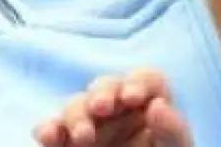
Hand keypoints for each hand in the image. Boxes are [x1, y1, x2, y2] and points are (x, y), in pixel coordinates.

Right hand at [34, 69, 192, 146]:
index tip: (133, 97)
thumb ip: (173, 130)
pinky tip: (48, 136)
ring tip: (83, 136)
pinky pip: (52, 131)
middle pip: (106, 88)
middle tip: (102, 107)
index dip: (137, 82)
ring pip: (76, 106)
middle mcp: (119, 111)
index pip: (145, 80)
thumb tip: (157, 106)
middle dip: (102, 93)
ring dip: (76, 115)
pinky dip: (47, 129)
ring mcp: (91, 127)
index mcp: (151, 105)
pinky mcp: (67, 145)